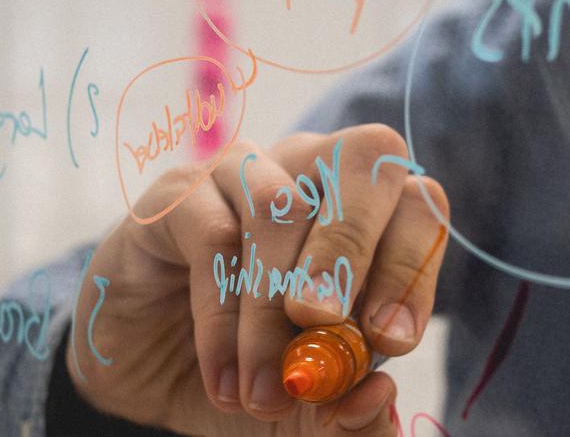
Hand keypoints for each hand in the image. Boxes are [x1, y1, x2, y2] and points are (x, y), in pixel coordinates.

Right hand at [67, 124, 450, 435]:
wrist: (150, 374)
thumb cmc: (250, 372)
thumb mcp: (310, 409)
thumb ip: (351, 411)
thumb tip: (379, 394)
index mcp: (367, 213)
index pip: (419, 204)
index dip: (413, 266)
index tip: (389, 343)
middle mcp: (313, 173)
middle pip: (365, 158)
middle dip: (352, 252)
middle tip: (324, 329)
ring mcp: (245, 173)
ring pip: (281, 206)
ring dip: (274, 309)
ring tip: (265, 391)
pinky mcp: (179, 195)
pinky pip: (212, 237)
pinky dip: (223, 318)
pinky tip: (223, 378)